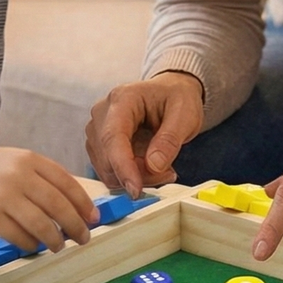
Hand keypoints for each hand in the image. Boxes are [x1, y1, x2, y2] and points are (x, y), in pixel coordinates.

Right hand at [0, 146, 98, 251]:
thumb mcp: (16, 162)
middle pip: (58, 205)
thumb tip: (74, 206)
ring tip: (59, 245)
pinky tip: (35, 246)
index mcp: (30, 159)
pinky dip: (31, 244)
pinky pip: (19, 236)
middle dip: (76, 225)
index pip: (66, 183)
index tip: (94, 218)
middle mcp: (19, 176)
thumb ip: (42, 178)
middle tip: (84, 238)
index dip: (84, 203)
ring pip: (41, 224)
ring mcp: (3, 197)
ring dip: (55, 239)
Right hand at [86, 73, 204, 198]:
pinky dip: (131, 177)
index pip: (113, 137)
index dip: (123, 166)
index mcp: (122, 99)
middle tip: (169, 173)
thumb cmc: (176, 97)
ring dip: (136, 177)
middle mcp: (102, 113)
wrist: (170, 92)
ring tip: (164, 167)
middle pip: (109, 157)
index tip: (136, 189)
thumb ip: (169, 139)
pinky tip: (151, 167)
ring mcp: (97, 130)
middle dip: (138, 175)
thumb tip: (153, 166)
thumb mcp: (185, 114)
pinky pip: (110, 172)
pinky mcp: (99, 146)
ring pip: (108, 170)